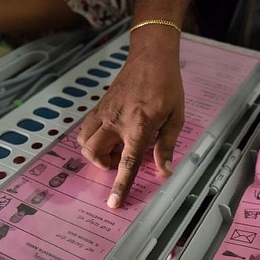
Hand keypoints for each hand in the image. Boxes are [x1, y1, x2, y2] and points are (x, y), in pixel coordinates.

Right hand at [77, 33, 184, 207]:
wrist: (151, 57)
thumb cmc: (168, 86)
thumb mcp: (176, 117)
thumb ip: (166, 146)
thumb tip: (165, 171)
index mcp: (138, 126)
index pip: (127, 162)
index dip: (121, 185)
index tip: (113, 202)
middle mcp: (116, 121)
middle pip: (93, 152)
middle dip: (102, 164)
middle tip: (118, 160)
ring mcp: (104, 112)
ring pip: (84, 141)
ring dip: (94, 152)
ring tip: (112, 148)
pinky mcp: (99, 106)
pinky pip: (85, 128)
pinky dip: (91, 138)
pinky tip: (107, 135)